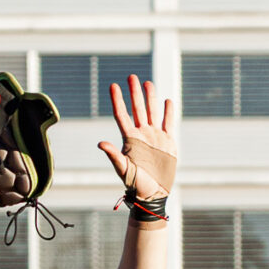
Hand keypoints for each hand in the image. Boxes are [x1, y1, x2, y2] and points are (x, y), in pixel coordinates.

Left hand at [99, 73, 178, 197]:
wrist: (153, 192)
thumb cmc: (136, 183)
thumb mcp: (123, 169)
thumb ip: (113, 155)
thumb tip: (100, 143)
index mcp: (130, 139)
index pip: (122, 115)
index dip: (117, 100)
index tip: (113, 86)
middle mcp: (142, 134)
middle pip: (137, 108)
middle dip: (134, 93)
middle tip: (131, 76)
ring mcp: (155, 136)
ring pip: (152, 112)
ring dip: (150, 97)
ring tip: (148, 83)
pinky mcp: (168, 141)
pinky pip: (168, 123)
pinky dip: (168, 112)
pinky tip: (166, 101)